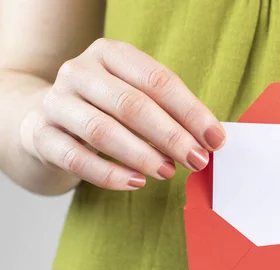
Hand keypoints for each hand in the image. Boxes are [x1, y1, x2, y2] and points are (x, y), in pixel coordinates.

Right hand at [20, 38, 224, 189]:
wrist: (45, 117)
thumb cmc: (107, 107)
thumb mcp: (136, 95)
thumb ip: (170, 112)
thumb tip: (210, 140)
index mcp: (111, 54)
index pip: (158, 80)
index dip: (191, 112)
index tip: (215, 140)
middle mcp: (80, 72)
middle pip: (131, 105)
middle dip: (171, 136)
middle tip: (197, 160)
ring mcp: (56, 102)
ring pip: (102, 131)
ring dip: (142, 155)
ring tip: (168, 172)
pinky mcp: (41, 135)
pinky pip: (76, 159)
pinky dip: (109, 174)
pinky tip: (136, 182)